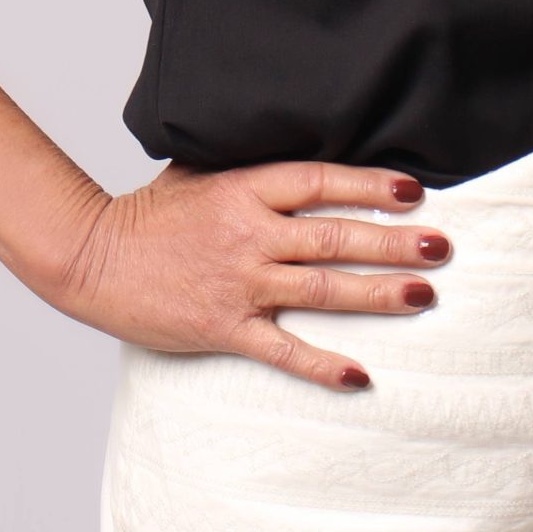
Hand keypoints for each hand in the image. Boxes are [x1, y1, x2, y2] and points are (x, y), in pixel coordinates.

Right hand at [33, 159, 450, 391]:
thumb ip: (248, 168)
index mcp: (243, 190)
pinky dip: (323, 364)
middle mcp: (248, 234)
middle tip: (442, 246)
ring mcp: (238, 283)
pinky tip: (361, 375)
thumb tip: (300, 156)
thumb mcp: (198, 173)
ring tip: (424, 295)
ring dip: (377, 293)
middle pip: (334, 236)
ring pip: (321, 288)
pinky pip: (283, 349)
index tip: (415, 190)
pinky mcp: (224, 327)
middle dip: (393, 242)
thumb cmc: (148, 216)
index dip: (371, 185)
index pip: (320, 181)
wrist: (90, 258)